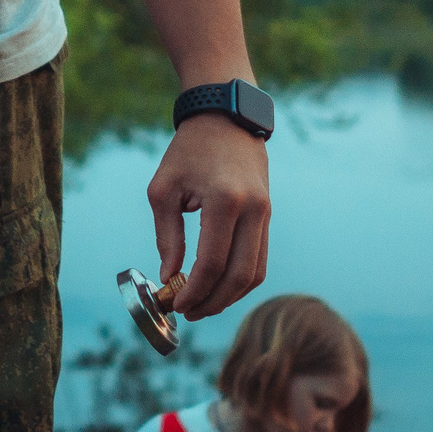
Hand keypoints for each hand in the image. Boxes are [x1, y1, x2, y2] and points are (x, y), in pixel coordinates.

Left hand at [146, 117, 269, 319]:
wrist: (226, 119)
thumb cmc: (188, 152)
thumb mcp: (164, 190)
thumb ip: (167, 236)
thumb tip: (169, 277)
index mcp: (225, 201)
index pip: (212, 262)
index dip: (193, 290)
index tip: (175, 304)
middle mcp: (253, 210)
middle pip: (239, 275)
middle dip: (213, 301)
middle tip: (188, 312)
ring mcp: (266, 214)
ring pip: (255, 272)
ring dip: (229, 296)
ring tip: (202, 305)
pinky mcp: (268, 216)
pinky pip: (260, 259)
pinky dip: (241, 280)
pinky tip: (218, 288)